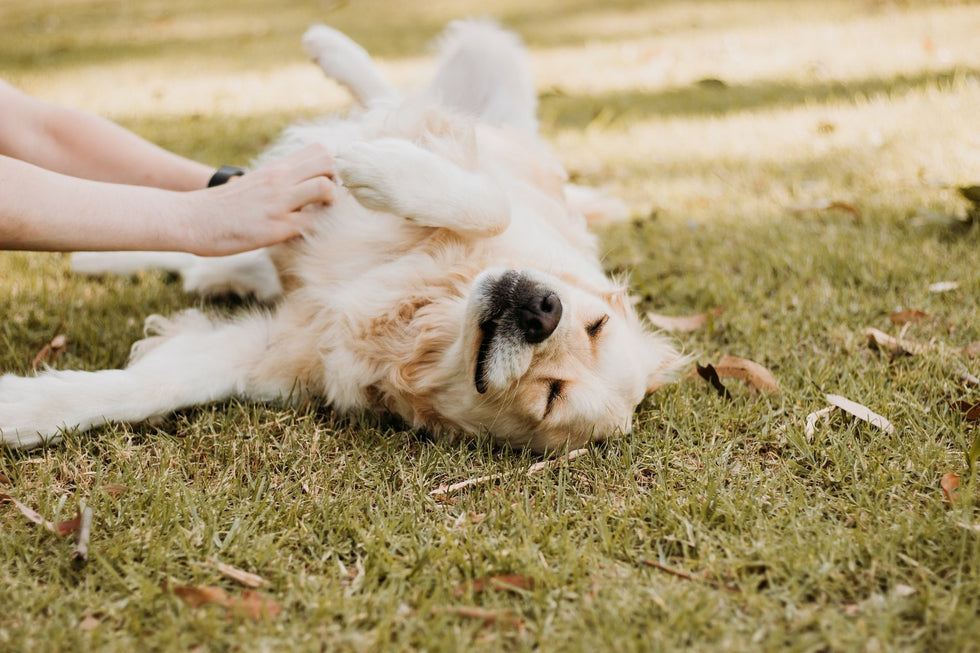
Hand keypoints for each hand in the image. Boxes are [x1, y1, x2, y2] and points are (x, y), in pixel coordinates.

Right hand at [181, 143, 335, 255]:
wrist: (191, 219)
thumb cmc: (222, 206)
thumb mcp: (253, 184)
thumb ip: (276, 181)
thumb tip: (294, 186)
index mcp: (276, 168)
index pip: (319, 151)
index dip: (331, 169)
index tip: (326, 186)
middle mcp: (279, 180)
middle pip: (328, 162)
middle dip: (336, 182)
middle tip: (326, 202)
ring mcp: (279, 203)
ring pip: (326, 189)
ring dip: (331, 205)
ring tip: (318, 217)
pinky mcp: (276, 227)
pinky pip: (312, 224)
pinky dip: (316, 231)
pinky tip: (305, 236)